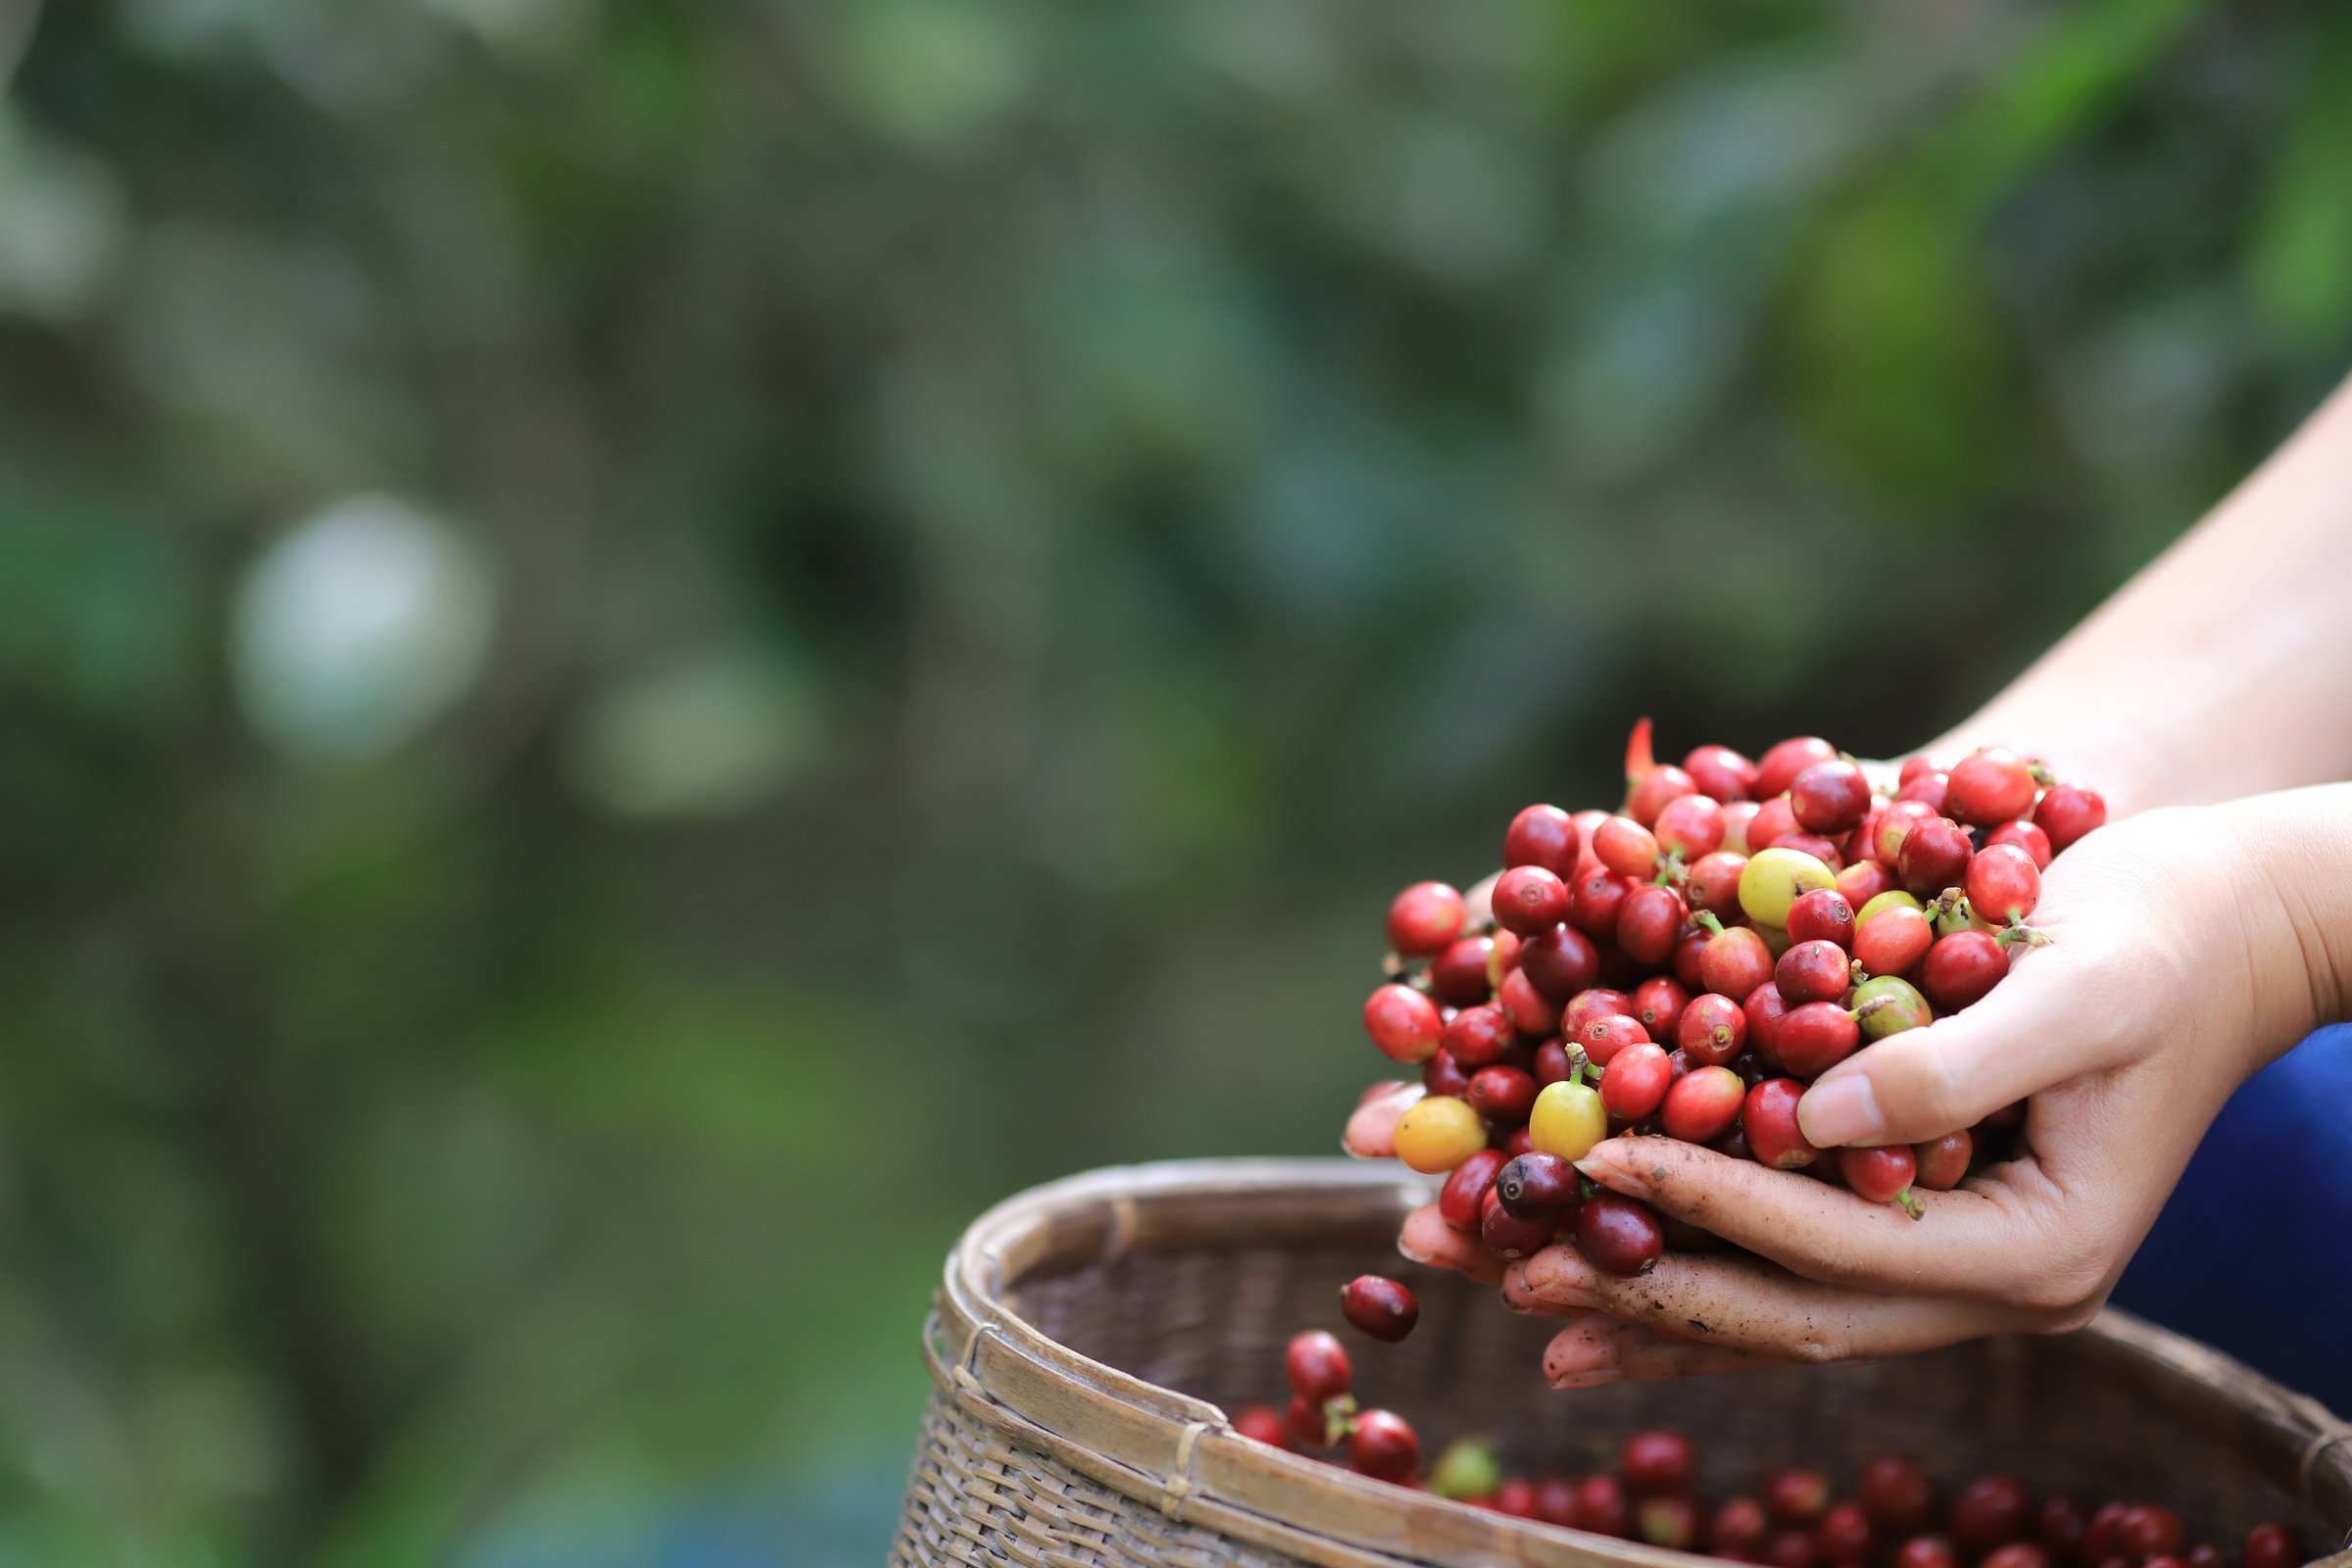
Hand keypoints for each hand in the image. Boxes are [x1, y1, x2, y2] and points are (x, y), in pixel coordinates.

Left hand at [1375, 788, 2348, 1385]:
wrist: (2234, 924)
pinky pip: (1780, 1258)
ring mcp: (1949, 1264)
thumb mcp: (2084, 987)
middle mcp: (1987, 1284)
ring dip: (1638, 1288)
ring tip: (1508, 1279)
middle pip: (1782, 1309)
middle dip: (1638, 1283)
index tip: (1591, 1150)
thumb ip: (1958, 1063)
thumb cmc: (2168, 932)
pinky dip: (1684, 1252)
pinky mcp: (1917, 1218)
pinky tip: (1589, 1252)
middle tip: (1503, 1265)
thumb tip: (1819, 1120)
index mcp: (2037, 1251)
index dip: (1707, 1199)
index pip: (1836, 1246)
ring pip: (1767, 1301)